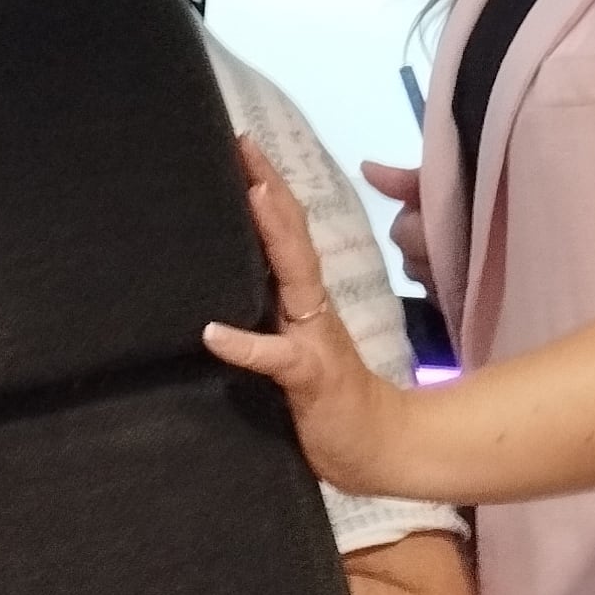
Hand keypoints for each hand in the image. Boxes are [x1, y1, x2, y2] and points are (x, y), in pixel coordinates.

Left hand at [203, 136, 419, 494]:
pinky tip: (213, 333)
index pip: (283, 235)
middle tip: (243, 145)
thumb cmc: (329, 404)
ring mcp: (314, 340)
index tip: (241, 146)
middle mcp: (311, 311)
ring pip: (294, 277)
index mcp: (303, 303)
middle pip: (291, 238)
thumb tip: (214, 303)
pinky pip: (276, 358)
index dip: (264, 190)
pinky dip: (245, 344)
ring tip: (251, 195)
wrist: (381, 448)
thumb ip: (265, 326)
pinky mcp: (310, 378)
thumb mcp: (289, 357)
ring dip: (274, 235)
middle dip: (268, 189)